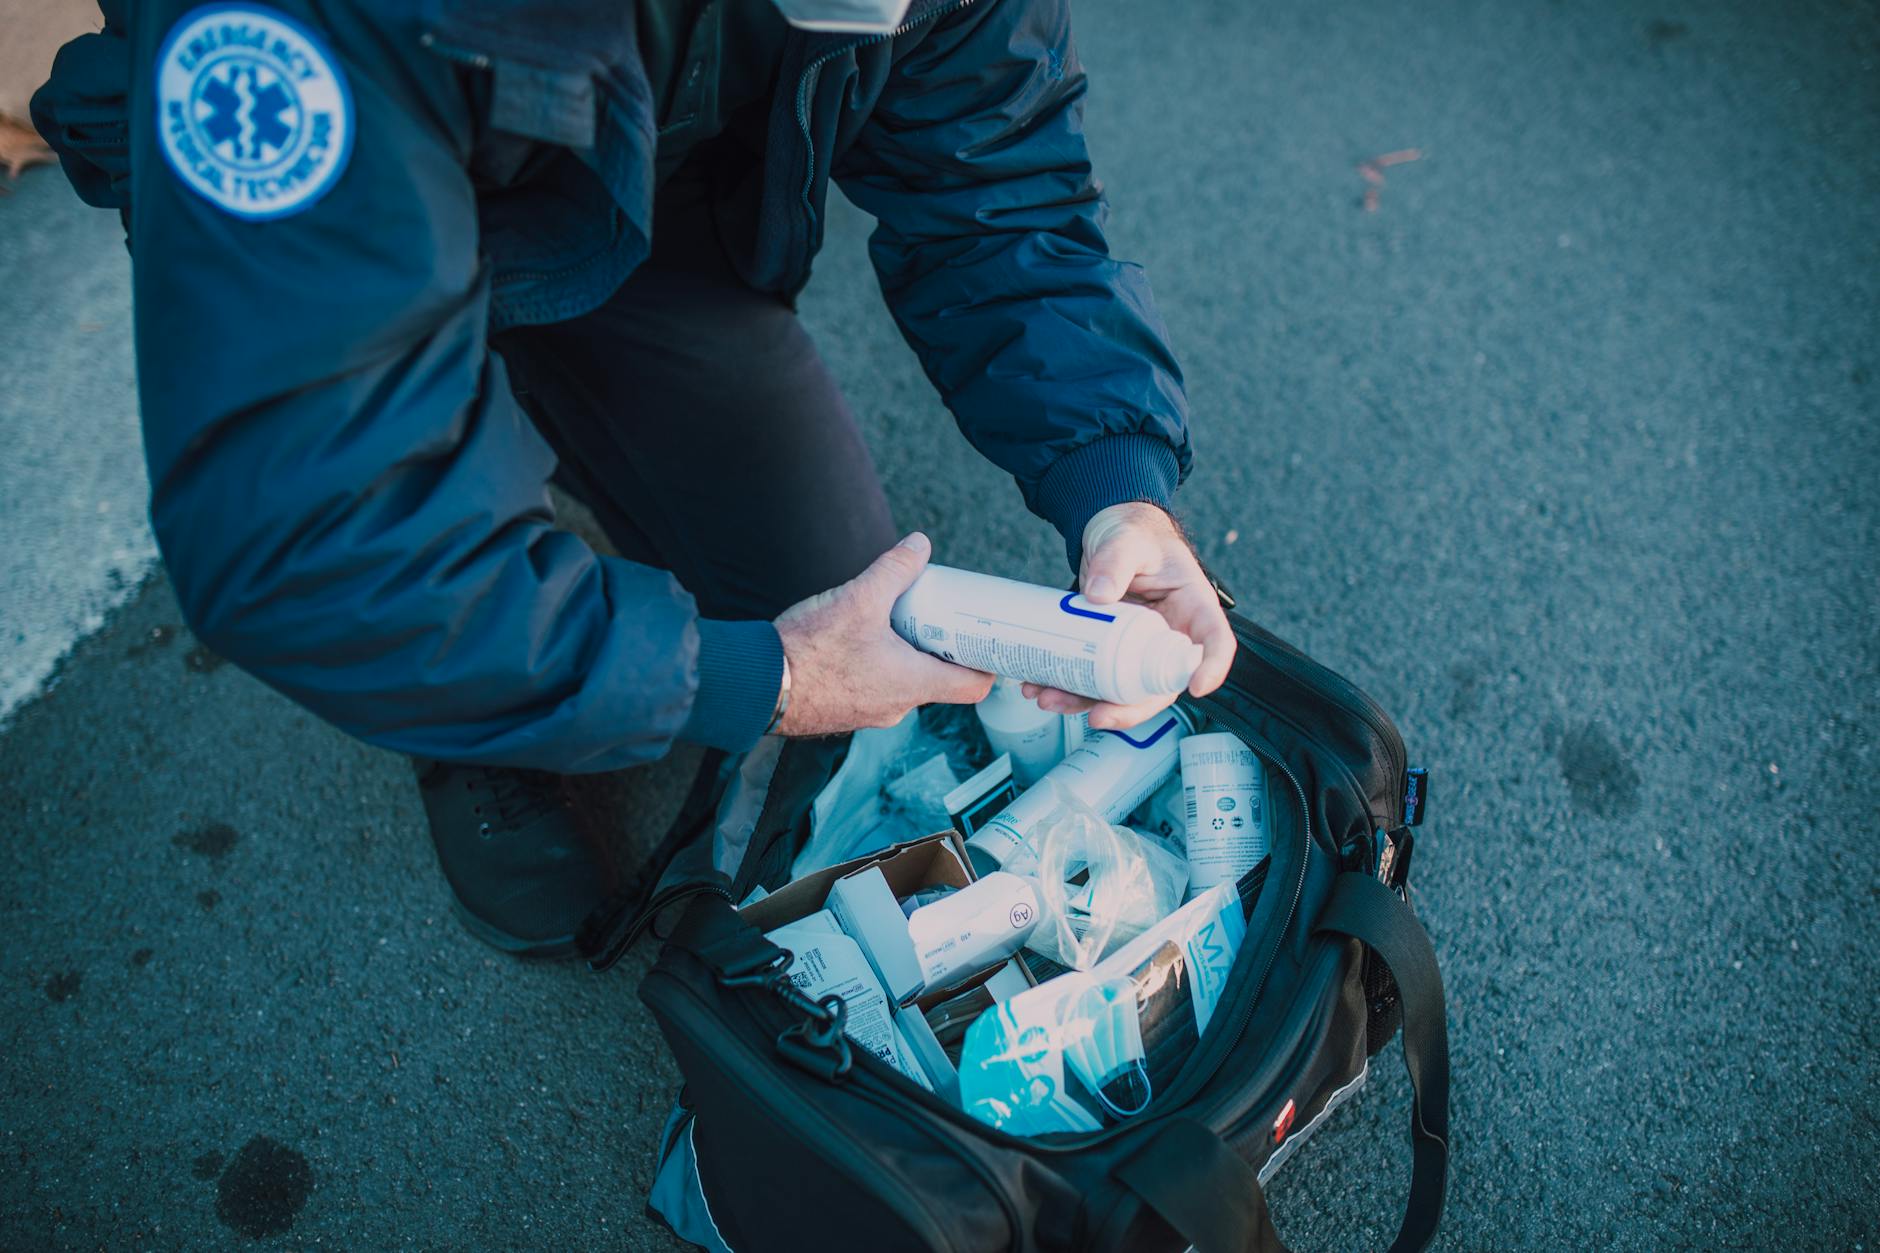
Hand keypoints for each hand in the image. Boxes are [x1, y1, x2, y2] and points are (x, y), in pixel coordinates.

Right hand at [773, 532, 994, 735]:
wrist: (756, 685)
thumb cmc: (808, 651)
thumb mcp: (858, 598)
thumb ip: (895, 570)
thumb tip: (920, 545)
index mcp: (913, 684)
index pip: (974, 687)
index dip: (985, 664)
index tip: (981, 639)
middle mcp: (897, 706)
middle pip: (938, 679)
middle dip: (938, 647)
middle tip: (935, 616)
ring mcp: (870, 712)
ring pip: (903, 681)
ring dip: (903, 654)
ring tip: (891, 620)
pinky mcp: (844, 710)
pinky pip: (874, 686)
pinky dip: (876, 664)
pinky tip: (856, 638)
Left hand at [1022, 502, 1235, 729]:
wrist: (1107, 533)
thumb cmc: (1132, 532)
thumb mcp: (1125, 540)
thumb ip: (1115, 560)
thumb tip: (1099, 595)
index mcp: (1193, 606)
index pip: (1215, 642)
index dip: (1211, 668)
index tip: (1197, 687)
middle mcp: (1170, 634)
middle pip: (1162, 685)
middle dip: (1130, 709)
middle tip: (1098, 716)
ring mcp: (1138, 648)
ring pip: (1123, 689)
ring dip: (1086, 701)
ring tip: (1049, 698)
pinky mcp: (1110, 651)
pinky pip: (1095, 677)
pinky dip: (1068, 686)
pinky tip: (1040, 686)